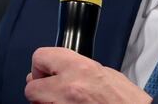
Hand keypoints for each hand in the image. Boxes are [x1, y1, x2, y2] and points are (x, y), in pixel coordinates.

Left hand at [24, 47, 151, 103]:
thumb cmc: (126, 100)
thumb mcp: (103, 72)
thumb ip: (76, 68)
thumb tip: (57, 71)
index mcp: (79, 68)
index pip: (40, 57)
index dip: (41, 66)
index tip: (46, 72)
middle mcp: (68, 88)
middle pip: (31, 88)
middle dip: (39, 90)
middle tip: (52, 92)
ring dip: (46, 103)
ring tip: (65, 102)